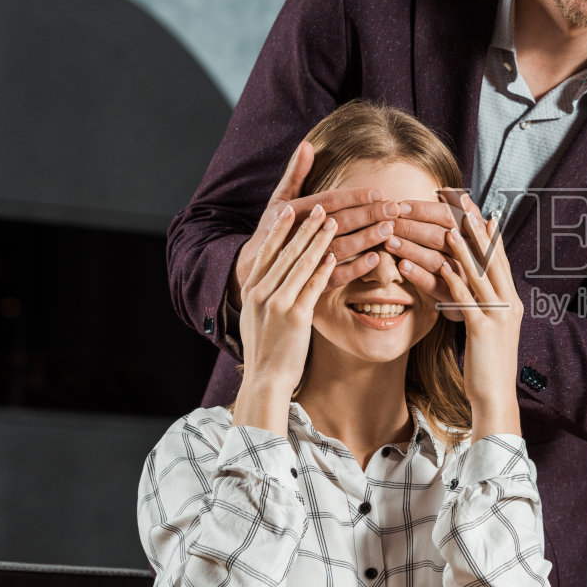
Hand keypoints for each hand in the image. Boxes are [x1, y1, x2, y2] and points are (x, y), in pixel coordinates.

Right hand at [230, 142, 410, 307]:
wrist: (253, 268)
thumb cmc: (272, 229)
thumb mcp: (279, 200)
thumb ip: (296, 173)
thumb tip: (307, 144)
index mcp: (292, 212)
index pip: (329, 201)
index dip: (354, 196)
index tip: (378, 192)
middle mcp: (297, 234)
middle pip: (338, 222)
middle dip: (368, 215)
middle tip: (393, 209)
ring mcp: (302, 259)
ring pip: (339, 248)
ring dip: (365, 239)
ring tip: (389, 230)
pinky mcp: (307, 282)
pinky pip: (334, 276)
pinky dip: (355, 269)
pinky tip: (375, 259)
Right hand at [234, 204, 341, 433]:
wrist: (264, 380)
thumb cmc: (266, 351)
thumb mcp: (258, 318)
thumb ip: (265, 296)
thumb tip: (276, 281)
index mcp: (251, 290)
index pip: (266, 251)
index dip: (279, 228)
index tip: (291, 209)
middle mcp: (260, 292)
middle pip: (285, 251)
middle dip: (305, 227)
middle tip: (321, 207)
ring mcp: (277, 303)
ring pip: (300, 263)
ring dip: (318, 240)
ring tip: (333, 222)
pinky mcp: (294, 316)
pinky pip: (313, 285)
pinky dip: (325, 268)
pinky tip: (336, 254)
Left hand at [391, 190, 480, 321]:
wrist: (487, 303)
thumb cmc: (475, 261)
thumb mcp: (476, 235)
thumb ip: (465, 212)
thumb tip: (448, 190)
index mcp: (478, 234)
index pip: (449, 216)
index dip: (424, 210)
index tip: (401, 205)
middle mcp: (475, 255)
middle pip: (440, 237)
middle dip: (411, 228)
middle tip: (388, 223)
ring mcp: (466, 278)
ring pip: (436, 260)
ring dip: (411, 249)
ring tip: (389, 242)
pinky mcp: (456, 299)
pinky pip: (435, 285)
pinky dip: (418, 275)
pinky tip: (402, 266)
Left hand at [438, 207, 522, 438]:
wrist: (497, 398)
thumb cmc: (488, 368)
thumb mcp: (488, 333)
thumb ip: (483, 308)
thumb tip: (470, 292)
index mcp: (512, 302)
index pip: (500, 260)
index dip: (488, 234)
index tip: (476, 210)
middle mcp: (509, 303)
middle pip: (492, 258)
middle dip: (476, 229)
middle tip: (462, 203)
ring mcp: (499, 314)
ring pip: (478, 273)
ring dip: (459, 248)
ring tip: (442, 226)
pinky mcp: (483, 328)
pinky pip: (463, 297)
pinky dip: (448, 278)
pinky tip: (433, 265)